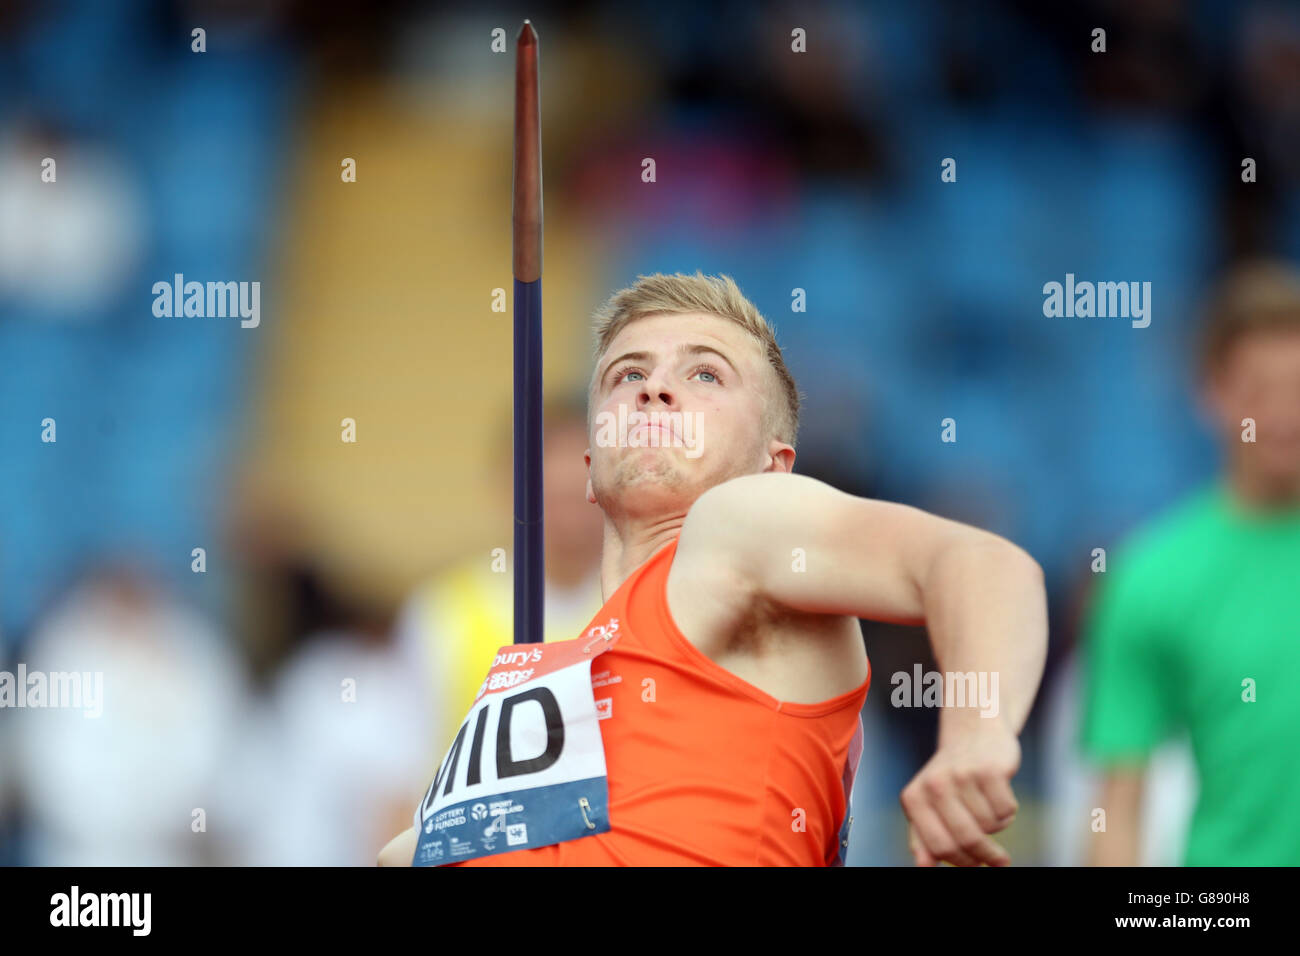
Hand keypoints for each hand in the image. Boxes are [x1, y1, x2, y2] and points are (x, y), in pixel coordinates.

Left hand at [900, 723, 1020, 865]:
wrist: (972, 732)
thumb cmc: (950, 779)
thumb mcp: (928, 805)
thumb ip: (923, 838)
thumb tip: (924, 867)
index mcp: (914, 798)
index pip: (939, 846)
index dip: (961, 862)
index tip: (976, 866)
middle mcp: (934, 785)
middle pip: (966, 839)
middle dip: (986, 855)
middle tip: (1000, 861)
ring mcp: (961, 775)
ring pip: (991, 826)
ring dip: (998, 825)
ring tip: (991, 807)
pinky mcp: (989, 769)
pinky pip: (1007, 810)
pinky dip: (1009, 811)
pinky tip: (1000, 795)